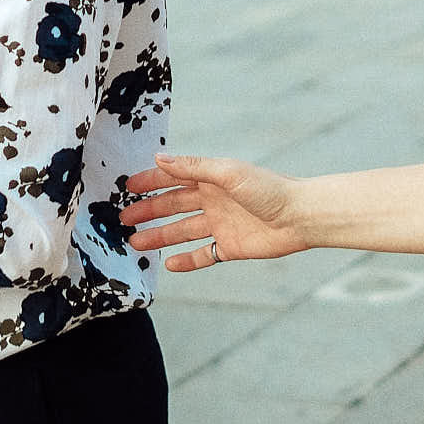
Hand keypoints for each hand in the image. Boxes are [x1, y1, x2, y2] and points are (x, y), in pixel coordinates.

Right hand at [120, 154, 308, 270]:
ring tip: (135, 243)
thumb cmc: (269, 189)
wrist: (301, 217)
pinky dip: (187, 260)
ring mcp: (221, 225)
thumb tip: (159, 158)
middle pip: (173, 206)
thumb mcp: (227, 173)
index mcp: (211, 179)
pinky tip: (169, 265)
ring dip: (159, 237)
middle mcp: (213, 201)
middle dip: (148, 211)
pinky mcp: (231, 247)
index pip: (174, 179)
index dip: (150, 182)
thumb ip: (193, 167)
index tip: (127, 187)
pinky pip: (203, 255)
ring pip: (182, 231)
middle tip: (122, 219)